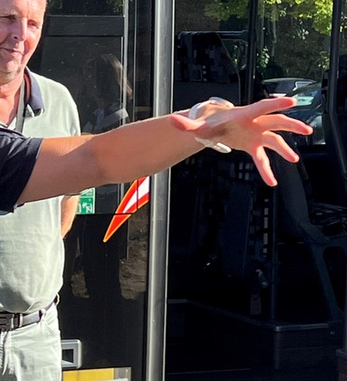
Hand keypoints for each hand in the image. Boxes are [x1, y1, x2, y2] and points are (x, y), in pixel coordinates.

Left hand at [169, 97, 313, 185]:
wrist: (214, 127)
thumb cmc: (210, 123)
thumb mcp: (198, 125)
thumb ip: (185, 124)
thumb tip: (171, 121)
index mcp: (243, 115)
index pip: (261, 107)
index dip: (275, 104)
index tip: (291, 101)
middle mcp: (254, 124)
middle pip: (275, 122)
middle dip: (290, 124)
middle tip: (305, 129)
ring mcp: (256, 135)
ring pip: (275, 140)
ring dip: (285, 149)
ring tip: (295, 159)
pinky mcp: (254, 146)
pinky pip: (263, 159)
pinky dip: (266, 170)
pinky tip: (272, 182)